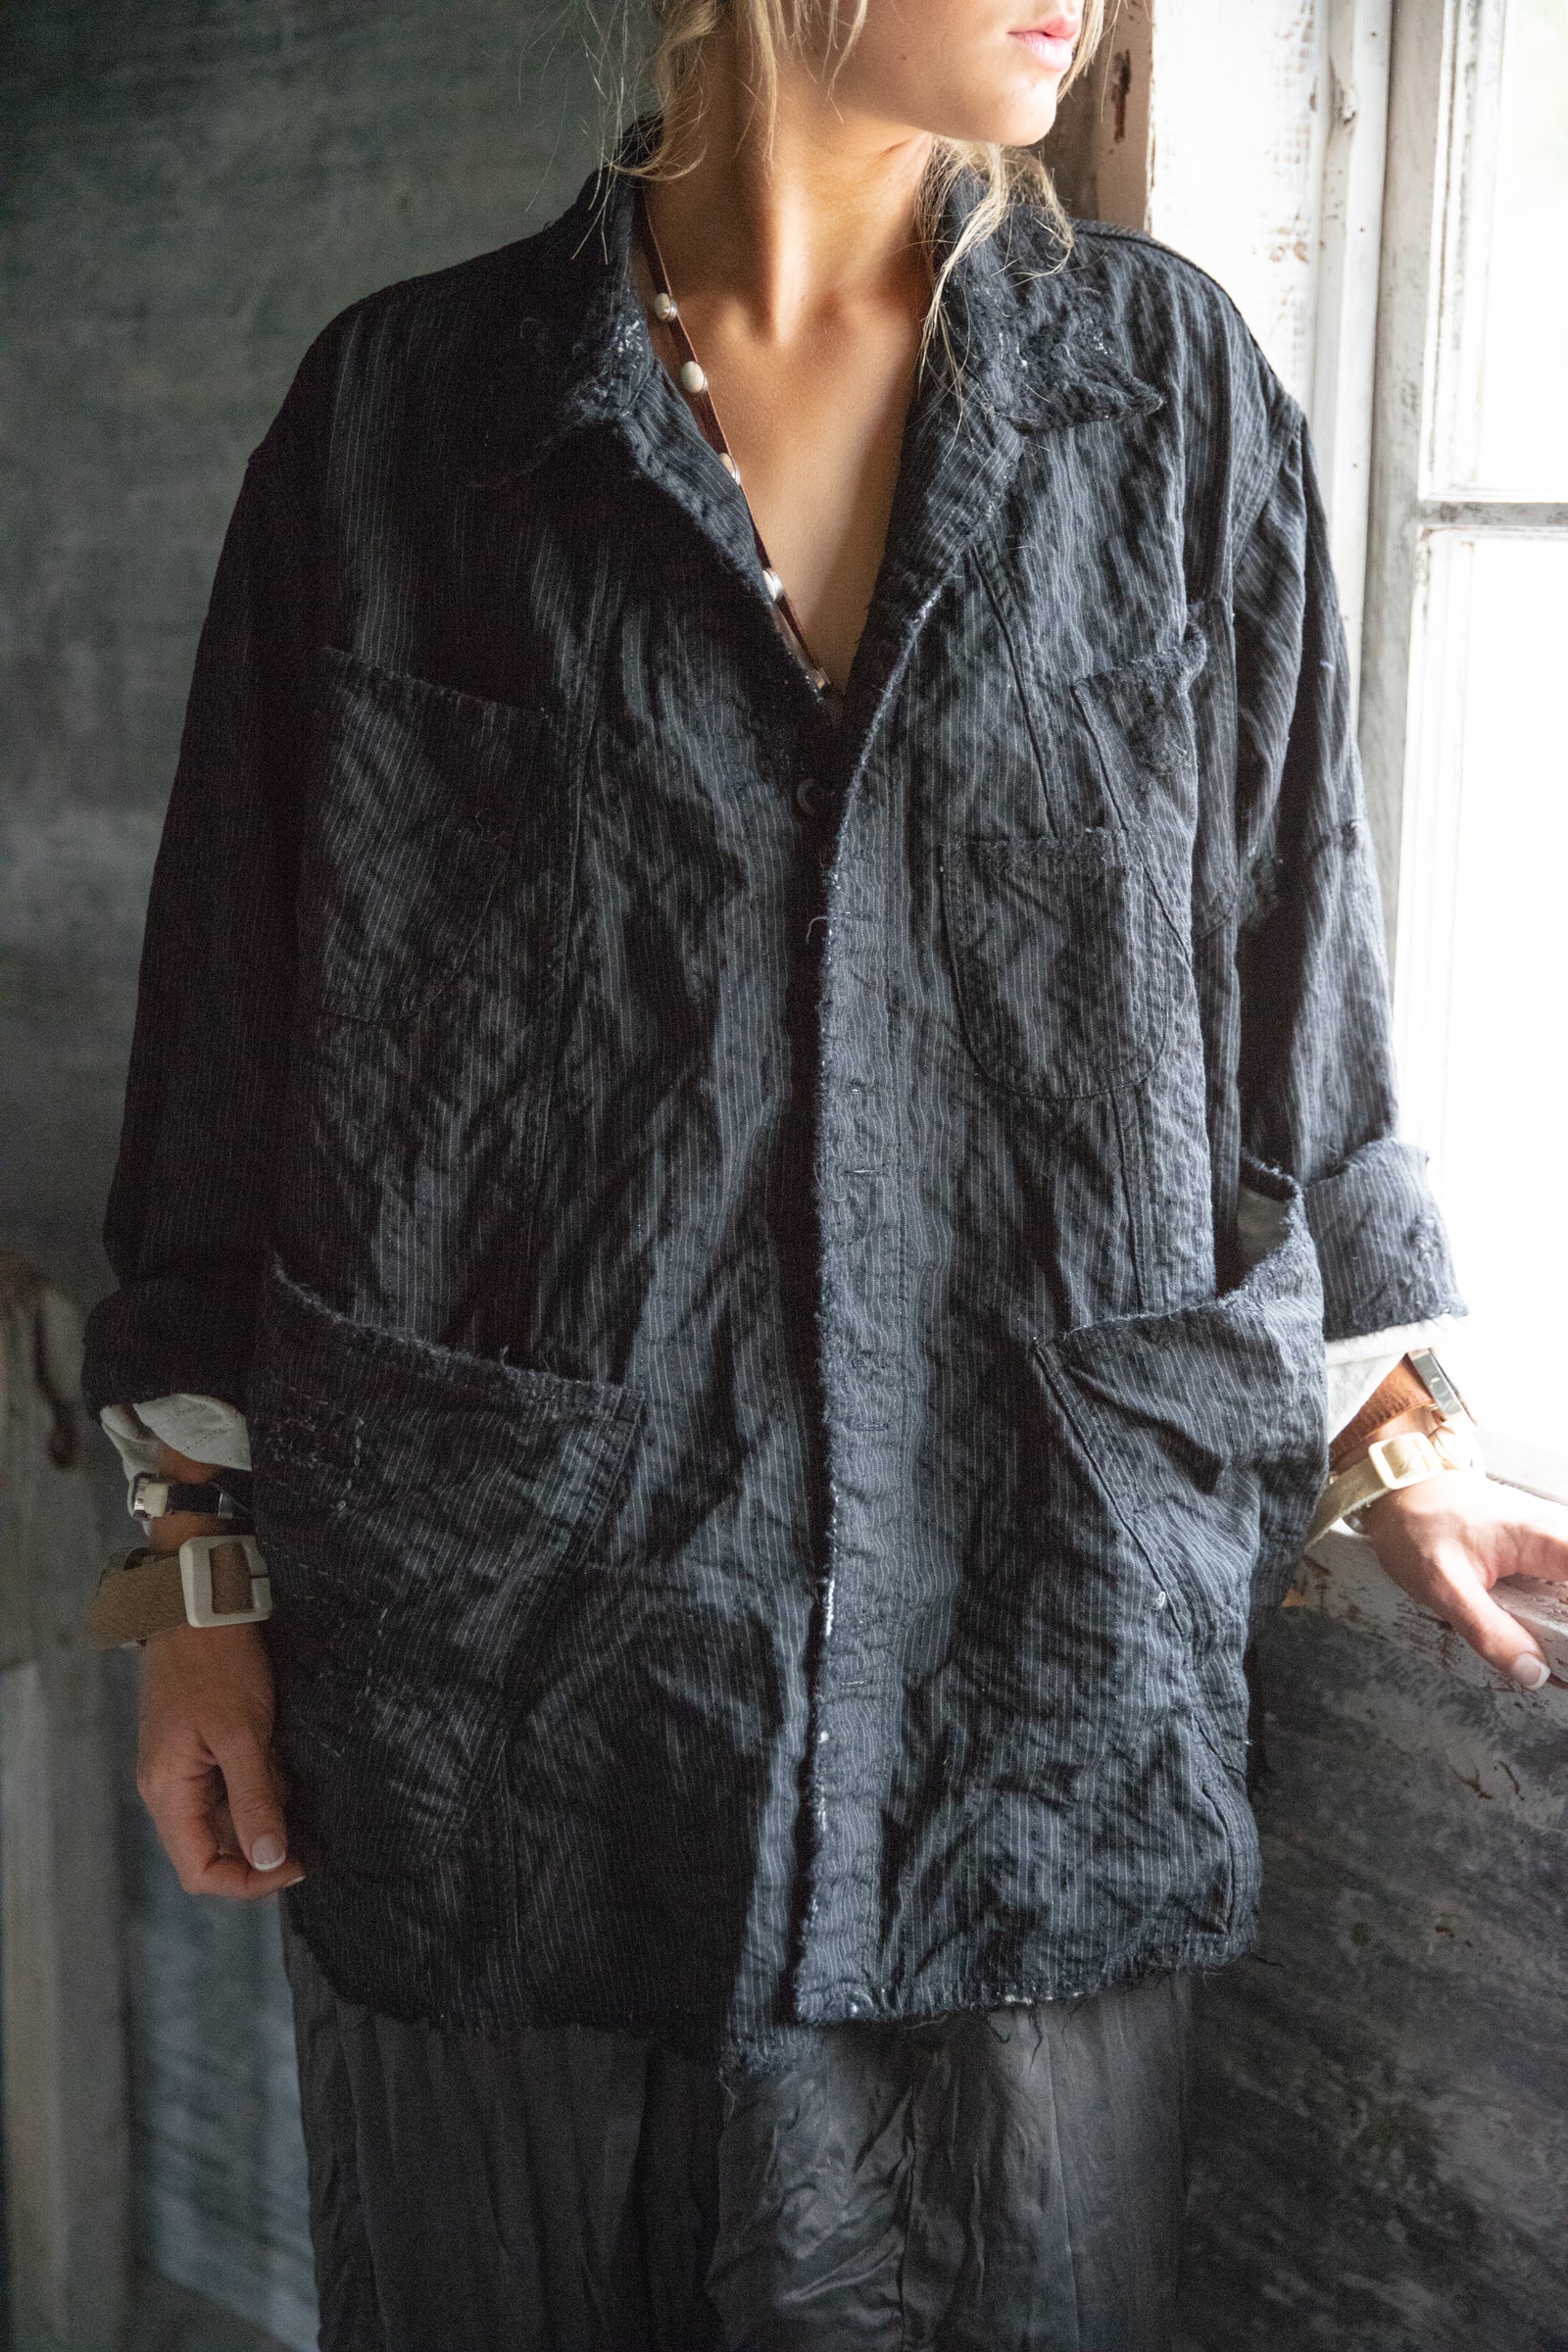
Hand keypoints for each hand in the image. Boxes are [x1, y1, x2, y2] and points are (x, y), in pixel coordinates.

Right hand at [138, 1615, 302, 1896]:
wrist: (198, 1606)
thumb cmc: (216, 1664)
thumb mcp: (242, 1734)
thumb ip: (255, 1799)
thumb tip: (270, 1859)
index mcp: (168, 1793)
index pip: (201, 1871)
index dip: (249, 1880)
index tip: (296, 1863)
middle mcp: (169, 1789)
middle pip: (215, 1847)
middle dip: (262, 1840)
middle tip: (303, 1820)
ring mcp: (183, 1767)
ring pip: (228, 1815)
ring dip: (265, 1805)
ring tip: (287, 1770)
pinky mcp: (199, 1747)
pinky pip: (231, 1783)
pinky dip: (260, 1778)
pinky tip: (278, 1753)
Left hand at [1359, 1467, 1567, 1689]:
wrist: (1401, 1491)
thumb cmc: (1419, 1527)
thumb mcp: (1443, 1586)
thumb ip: (1488, 1630)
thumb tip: (1531, 1671)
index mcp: (1540, 1538)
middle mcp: (1555, 1531)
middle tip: (1560, 1657)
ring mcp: (1552, 1536)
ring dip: (1565, 1614)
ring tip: (1557, 1652)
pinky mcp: (1543, 1546)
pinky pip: (1567, 1575)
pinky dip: (1561, 1604)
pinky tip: (1550, 1630)